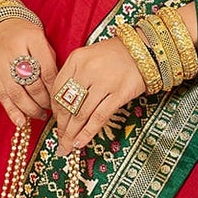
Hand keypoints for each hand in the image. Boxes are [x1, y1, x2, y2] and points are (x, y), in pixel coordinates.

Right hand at [0, 19, 59, 124]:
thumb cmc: (24, 36)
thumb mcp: (41, 40)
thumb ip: (50, 61)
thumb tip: (60, 90)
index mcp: (32, 38)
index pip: (48, 70)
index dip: (55, 90)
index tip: (61, 100)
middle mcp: (14, 49)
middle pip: (32, 84)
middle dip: (44, 101)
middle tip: (52, 109)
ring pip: (16, 93)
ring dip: (30, 109)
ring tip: (41, 115)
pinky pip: (2, 95)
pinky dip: (12, 111)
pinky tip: (22, 122)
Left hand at [53, 37, 145, 152]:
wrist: (144, 49)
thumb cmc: (115, 55)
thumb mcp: (89, 57)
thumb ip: (75, 76)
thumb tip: (64, 107)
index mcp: (76, 59)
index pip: (57, 89)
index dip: (54, 110)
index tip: (55, 121)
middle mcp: (87, 70)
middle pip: (67, 104)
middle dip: (61, 127)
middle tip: (59, 142)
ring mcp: (103, 83)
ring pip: (81, 114)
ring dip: (72, 134)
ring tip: (67, 147)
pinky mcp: (118, 94)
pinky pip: (98, 118)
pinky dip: (87, 133)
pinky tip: (80, 143)